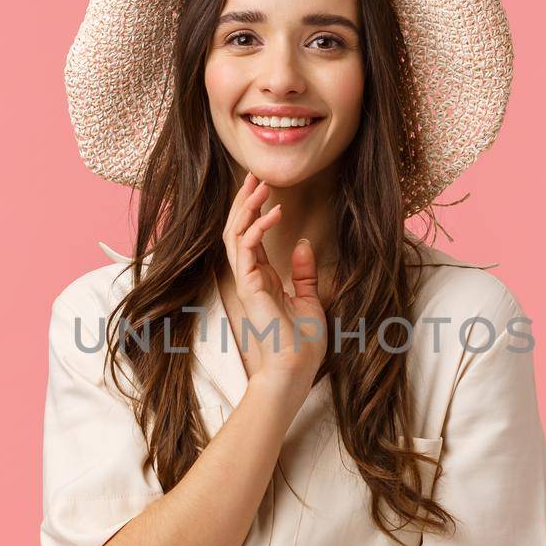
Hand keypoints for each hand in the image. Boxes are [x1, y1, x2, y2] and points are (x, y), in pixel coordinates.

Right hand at [222, 171, 327, 387]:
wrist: (295, 369)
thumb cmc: (302, 343)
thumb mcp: (310, 300)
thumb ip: (304, 273)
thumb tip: (302, 243)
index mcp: (263, 278)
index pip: (252, 237)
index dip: (256, 211)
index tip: (264, 188)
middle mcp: (250, 276)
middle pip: (238, 229)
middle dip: (244, 201)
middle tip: (253, 175)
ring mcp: (247, 281)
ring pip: (235, 234)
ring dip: (246, 207)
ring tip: (260, 185)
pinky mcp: (248, 286)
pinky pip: (246, 248)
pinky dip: (258, 228)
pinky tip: (273, 213)